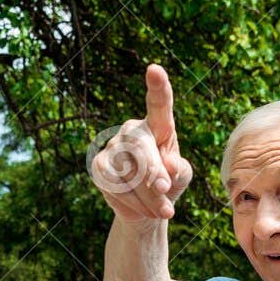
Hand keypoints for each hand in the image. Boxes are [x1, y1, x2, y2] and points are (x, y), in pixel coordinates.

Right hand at [90, 63, 193, 220]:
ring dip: (147, 195)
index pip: (159, 103)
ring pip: (126, 169)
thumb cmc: (168, 184)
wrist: (147, 210)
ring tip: (162, 210)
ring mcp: (113, 146)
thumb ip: (177, 169)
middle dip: (153, 171)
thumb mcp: (181, 176)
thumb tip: (166, 166)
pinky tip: (141, 207)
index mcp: (159, 125)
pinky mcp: (98, 165)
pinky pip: (112, 183)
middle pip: (139, 144)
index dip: (157, 86)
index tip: (154, 70)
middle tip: (165, 191)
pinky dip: (131, 200)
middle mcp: (133, 130)